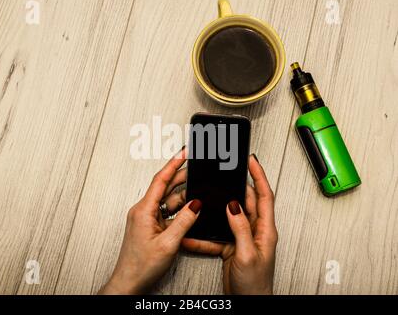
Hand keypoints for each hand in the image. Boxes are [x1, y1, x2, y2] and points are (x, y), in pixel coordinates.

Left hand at [100, 148, 200, 294]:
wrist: (129, 283)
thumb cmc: (141, 266)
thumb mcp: (168, 243)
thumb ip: (184, 221)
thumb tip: (196, 204)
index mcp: (144, 210)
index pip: (160, 180)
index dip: (174, 164)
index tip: (184, 152)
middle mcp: (144, 211)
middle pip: (165, 188)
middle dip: (182, 177)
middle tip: (198, 168)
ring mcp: (147, 219)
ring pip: (168, 201)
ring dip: (183, 197)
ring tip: (200, 191)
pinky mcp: (151, 227)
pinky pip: (167, 213)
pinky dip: (180, 211)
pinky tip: (190, 211)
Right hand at [181, 154, 277, 294]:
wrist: (248, 302)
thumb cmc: (256, 284)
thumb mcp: (247, 254)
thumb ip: (240, 228)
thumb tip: (233, 205)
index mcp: (265, 229)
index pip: (264, 195)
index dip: (258, 176)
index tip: (251, 161)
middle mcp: (255, 230)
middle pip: (246, 200)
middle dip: (234, 186)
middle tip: (225, 174)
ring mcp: (243, 237)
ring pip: (229, 215)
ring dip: (217, 209)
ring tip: (207, 198)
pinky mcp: (231, 245)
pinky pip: (218, 233)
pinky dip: (206, 233)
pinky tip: (196, 233)